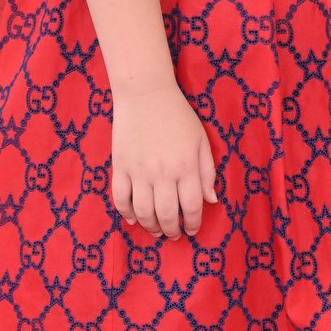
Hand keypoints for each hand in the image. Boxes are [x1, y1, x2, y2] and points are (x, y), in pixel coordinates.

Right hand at [111, 83, 217, 241]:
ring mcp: (138, 171)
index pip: (191, 206)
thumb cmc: (179, 117)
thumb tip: (211, 200)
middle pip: (166, 214)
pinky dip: (126, 213)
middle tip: (173, 235)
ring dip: (150, 227)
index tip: (191, 230)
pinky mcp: (119, 166)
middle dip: (171, 230)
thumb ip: (208, 172)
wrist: (146, 94)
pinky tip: (133, 219)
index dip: (192, 223)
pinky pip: (120, 198)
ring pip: (142, 212)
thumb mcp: (201, 141)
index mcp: (186, 166)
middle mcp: (163, 172)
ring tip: (156, 231)